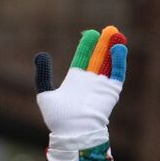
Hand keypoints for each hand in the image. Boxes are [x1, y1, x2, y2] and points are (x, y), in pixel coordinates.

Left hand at [35, 26, 126, 140]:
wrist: (73, 131)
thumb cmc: (58, 117)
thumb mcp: (45, 93)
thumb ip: (42, 75)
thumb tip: (41, 54)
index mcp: (74, 82)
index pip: (83, 59)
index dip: (87, 47)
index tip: (90, 34)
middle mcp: (89, 82)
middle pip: (98, 58)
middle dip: (103, 44)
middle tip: (108, 29)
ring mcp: (100, 86)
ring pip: (109, 63)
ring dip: (113, 49)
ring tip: (116, 34)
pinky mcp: (111, 91)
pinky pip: (117, 73)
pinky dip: (118, 61)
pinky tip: (118, 48)